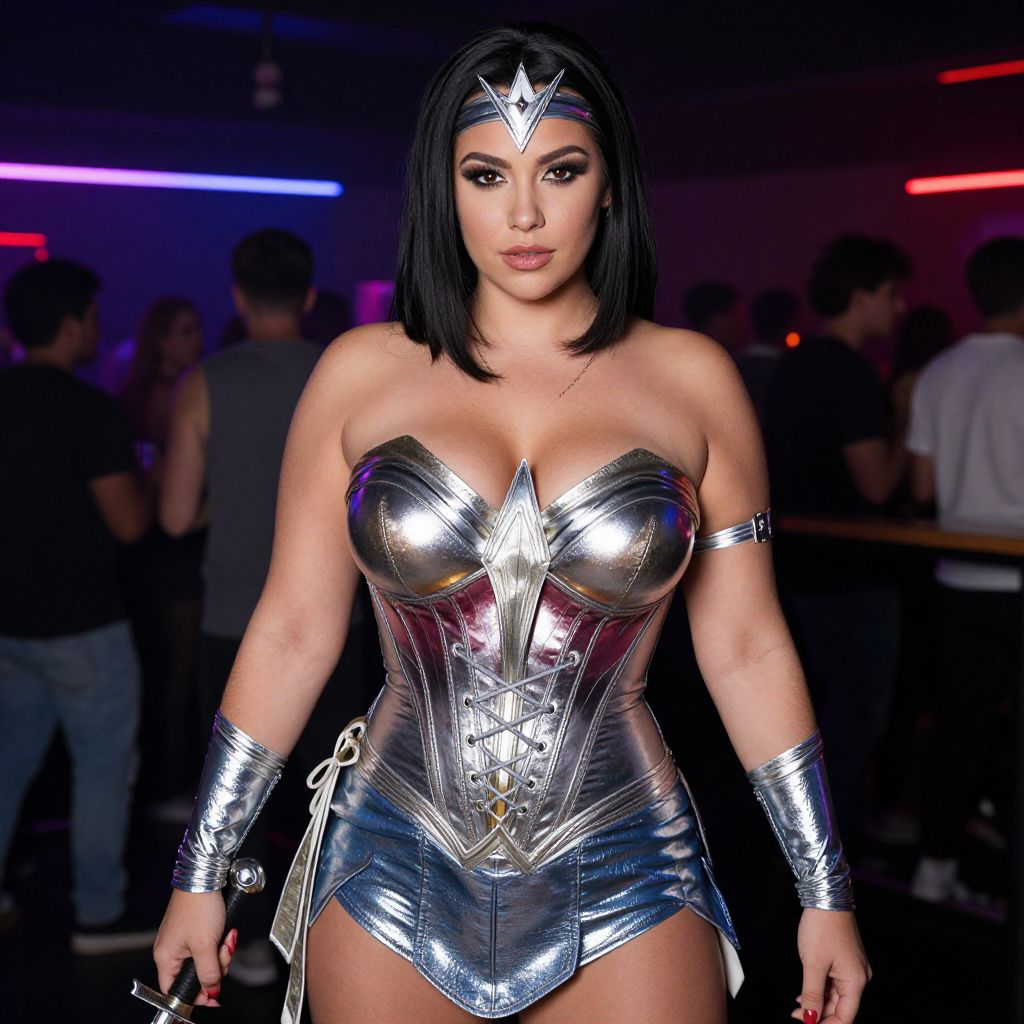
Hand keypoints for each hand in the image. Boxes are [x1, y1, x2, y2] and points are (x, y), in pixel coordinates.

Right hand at [153, 889, 237, 1007]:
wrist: (205, 875)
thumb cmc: (199, 906)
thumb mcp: (206, 945)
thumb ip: (208, 973)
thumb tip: (211, 992)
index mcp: (166, 958)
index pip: (174, 991)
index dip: (195, 996)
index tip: (214, 997)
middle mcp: (172, 950)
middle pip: (196, 975)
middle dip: (216, 966)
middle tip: (223, 951)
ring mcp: (184, 939)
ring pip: (207, 960)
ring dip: (222, 951)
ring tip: (226, 937)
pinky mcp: (196, 929)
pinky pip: (211, 945)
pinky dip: (221, 941)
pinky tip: (227, 932)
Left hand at [790, 908, 871, 1023]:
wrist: (826, 897)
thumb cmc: (822, 926)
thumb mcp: (812, 963)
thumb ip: (811, 994)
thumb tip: (810, 1018)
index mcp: (856, 981)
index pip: (845, 1017)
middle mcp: (859, 977)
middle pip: (841, 1008)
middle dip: (819, 1015)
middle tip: (796, 1015)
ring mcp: (852, 968)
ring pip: (835, 996)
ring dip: (818, 1003)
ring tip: (797, 1005)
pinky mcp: (845, 960)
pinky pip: (833, 983)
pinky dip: (820, 990)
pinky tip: (804, 993)